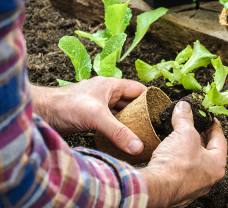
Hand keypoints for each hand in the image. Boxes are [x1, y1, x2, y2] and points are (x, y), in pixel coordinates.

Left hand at [30, 77, 145, 154]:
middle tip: (153, 127)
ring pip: (121, 111)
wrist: (44, 112)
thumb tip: (138, 147)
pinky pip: (111, 120)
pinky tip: (123, 136)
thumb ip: (118, 131)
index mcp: (111, 86)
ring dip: (129, 121)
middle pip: (131, 102)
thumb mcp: (96, 116)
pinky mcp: (93, 115)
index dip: (150, 98)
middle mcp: (107, 93)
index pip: (138, 89)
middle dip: (141, 113)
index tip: (160, 113)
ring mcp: (100, 104)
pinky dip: (118, 126)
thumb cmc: (67, 106)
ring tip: (142, 133)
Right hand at [140, 101, 226, 207]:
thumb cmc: (177, 164)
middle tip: (192, 126)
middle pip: (206, 152)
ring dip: (186, 150)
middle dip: (199, 138)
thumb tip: (183, 106)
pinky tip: (168, 153)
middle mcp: (207, 177)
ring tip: (178, 138)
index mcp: (216, 164)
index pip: (220, 141)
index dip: (214, 127)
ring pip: (192, 162)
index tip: (209, 119)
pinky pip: (180, 169)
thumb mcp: (183, 134)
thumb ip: (185, 118)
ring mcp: (192, 184)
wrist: (157, 187)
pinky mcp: (177, 187)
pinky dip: (176, 159)